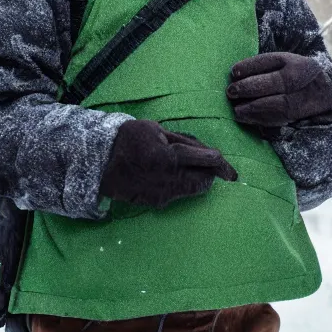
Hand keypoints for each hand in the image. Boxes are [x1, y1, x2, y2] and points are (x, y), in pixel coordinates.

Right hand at [101, 120, 237, 208]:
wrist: (99, 161)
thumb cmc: (129, 139)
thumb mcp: (157, 129)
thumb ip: (183, 141)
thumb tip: (207, 152)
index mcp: (169, 157)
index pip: (206, 161)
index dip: (222, 165)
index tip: (232, 172)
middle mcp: (168, 178)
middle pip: (203, 181)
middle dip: (211, 174)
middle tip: (214, 168)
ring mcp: (162, 193)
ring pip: (193, 190)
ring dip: (199, 181)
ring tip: (192, 169)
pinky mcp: (156, 202)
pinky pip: (178, 195)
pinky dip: (182, 186)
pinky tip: (172, 176)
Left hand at [226, 52, 331, 126]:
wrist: (323, 95)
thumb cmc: (294, 78)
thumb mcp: (284, 67)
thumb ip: (263, 71)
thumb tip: (234, 77)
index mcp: (296, 62)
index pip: (271, 61)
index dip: (251, 66)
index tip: (233, 72)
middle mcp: (303, 79)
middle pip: (277, 82)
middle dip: (251, 87)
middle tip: (231, 91)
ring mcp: (305, 98)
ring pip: (280, 104)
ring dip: (254, 108)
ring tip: (237, 110)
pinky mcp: (302, 116)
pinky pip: (281, 119)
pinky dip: (261, 119)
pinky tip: (246, 118)